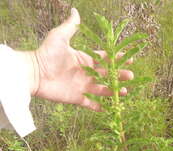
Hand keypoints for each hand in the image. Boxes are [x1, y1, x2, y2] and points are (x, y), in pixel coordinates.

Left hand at [17, 8, 133, 110]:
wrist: (34, 73)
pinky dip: (99, 107)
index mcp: (84, 60)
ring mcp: (82, 87)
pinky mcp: (77, 99)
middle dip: (119, 76)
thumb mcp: (59, 37)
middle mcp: (86, 74)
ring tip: (124, 92)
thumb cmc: (46, 54)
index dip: (116, 58)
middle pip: (107, 75)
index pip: (104, 59)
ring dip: (113, 91)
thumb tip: (75, 11)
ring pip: (102, 90)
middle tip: (131, 76)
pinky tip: (109, 109)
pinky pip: (91, 104)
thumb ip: (71, 27)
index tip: (128, 58)